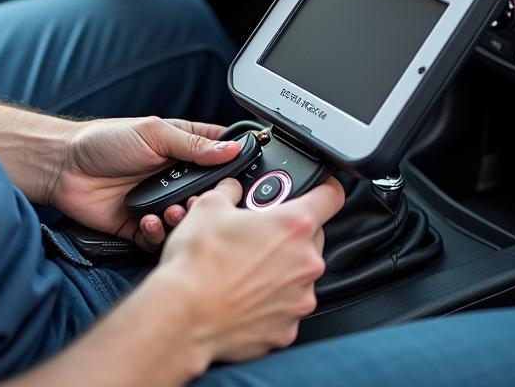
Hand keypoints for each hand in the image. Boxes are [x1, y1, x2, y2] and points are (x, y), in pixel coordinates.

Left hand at [49, 116, 241, 248]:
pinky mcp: (140, 226)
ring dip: (182, 219)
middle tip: (199, 200)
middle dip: (207, 201)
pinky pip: (160, 239)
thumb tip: (232, 148)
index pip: (220, 154)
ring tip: (171, 211)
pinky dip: (158, 235)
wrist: (65, 167)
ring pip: (186, 221)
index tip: (242, 174)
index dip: (234, 165)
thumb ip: (193, 143)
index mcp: (182, 148)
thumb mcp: (153, 133)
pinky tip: (148, 221)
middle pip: (208, 195)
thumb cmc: (105, 140)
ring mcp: (159, 202)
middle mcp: (174, 177)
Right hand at [155, 176, 345, 363]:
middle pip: (312, 237)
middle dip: (289, 232)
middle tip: (258, 232)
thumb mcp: (209, 205)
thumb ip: (231, 190)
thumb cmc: (197, 263)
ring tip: (244, 266)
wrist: (184, 316)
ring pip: (299, 273)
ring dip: (280, 267)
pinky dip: (270, 300)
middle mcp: (305, 263)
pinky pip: (286, 306)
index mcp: (293, 226)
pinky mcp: (288, 329)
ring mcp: (300, 299)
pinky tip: (243, 294)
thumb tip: (233, 189)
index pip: (330, 196)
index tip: (320, 188)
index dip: (324, 187)